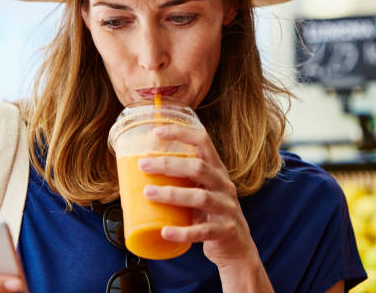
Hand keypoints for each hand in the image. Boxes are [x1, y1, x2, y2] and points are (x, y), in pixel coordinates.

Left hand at [138, 124, 258, 267]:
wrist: (237, 245)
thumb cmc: (210, 213)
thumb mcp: (201, 190)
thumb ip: (181, 180)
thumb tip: (138, 172)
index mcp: (217, 170)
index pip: (203, 142)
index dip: (181, 133)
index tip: (157, 131)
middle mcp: (224, 185)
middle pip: (198, 168)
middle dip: (169, 164)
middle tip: (143, 165)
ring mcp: (226, 208)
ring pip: (200, 197)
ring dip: (172, 194)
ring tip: (148, 193)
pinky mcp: (224, 231)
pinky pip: (202, 231)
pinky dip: (182, 232)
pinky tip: (165, 231)